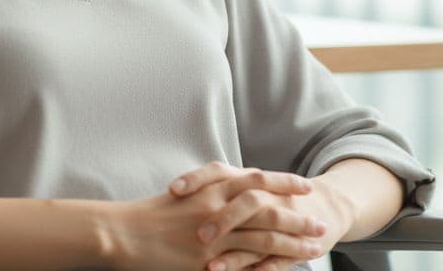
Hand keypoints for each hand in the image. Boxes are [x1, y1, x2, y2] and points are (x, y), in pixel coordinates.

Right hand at [103, 161, 330, 270]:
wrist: (122, 231)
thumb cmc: (149, 214)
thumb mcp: (186, 193)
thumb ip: (212, 192)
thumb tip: (234, 194)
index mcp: (212, 188)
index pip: (258, 180)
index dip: (285, 183)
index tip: (306, 187)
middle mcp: (218, 208)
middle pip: (269, 210)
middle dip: (298, 217)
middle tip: (320, 225)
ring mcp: (214, 236)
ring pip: (264, 238)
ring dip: (292, 244)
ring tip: (313, 250)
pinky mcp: (207, 260)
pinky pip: (244, 265)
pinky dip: (264, 268)